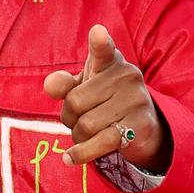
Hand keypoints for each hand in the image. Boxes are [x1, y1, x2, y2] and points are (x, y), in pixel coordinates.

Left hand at [44, 25, 167, 172]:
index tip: (97, 34)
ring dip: (78, 136)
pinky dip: (81, 153)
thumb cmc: (106, 102)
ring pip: (85, 125)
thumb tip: (50, 85)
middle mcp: (127, 76)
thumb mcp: (83, 88)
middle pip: (75, 102)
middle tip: (79, 119)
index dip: (99, 43)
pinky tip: (70, 158)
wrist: (143, 127)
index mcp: (111, 61)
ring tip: (88, 133)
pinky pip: (100, 142)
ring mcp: (136, 101)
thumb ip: (64, 84)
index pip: (103, 50)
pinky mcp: (139, 127)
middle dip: (69, 117)